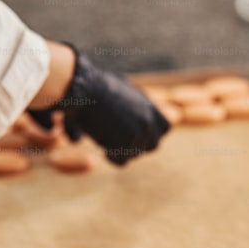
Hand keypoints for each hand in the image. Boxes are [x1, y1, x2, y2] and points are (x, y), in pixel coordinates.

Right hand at [29, 46, 169, 164]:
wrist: (83, 87)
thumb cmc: (92, 86)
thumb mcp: (118, 92)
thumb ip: (126, 107)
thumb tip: (118, 120)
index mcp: (148, 105)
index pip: (165, 128)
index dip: (151, 133)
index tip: (134, 133)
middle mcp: (148, 120)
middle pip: (152, 145)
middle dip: (138, 146)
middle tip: (118, 140)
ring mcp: (138, 133)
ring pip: (135, 154)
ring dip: (121, 150)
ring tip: (105, 136)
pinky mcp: (125, 143)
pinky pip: (121, 161)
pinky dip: (112, 157)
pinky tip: (103, 146)